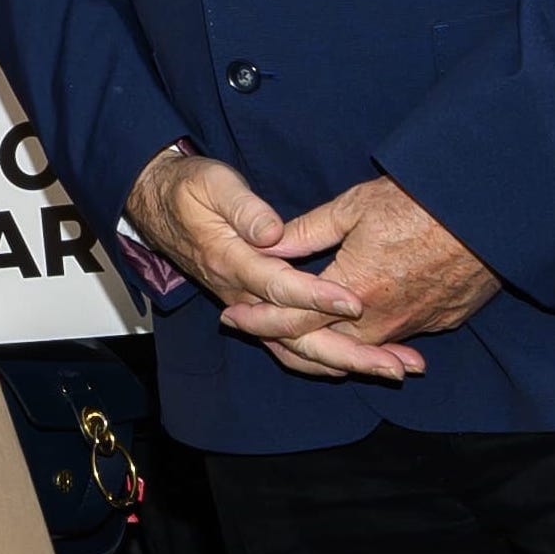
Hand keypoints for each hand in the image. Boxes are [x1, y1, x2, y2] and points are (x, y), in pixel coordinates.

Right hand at [122, 151, 406, 383]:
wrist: (158, 205)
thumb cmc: (190, 190)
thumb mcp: (212, 184)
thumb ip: (242, 207)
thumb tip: (271, 233)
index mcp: (232, 262)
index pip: (279, 286)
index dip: (318, 296)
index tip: (356, 302)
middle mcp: (241, 295)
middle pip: (297, 337)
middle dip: (350, 353)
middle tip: (396, 366)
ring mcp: (249, 308)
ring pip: (297, 350)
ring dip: (347, 363)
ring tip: (394, 369)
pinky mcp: (256, 312)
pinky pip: (291, 347)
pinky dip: (326, 361)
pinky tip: (359, 363)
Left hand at [246, 176, 499, 378]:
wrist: (488, 211)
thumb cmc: (418, 202)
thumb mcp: (352, 208)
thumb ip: (305, 233)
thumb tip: (265, 245)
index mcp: (355, 289)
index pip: (294, 321)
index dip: (260, 321)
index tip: (233, 319)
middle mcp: (384, 318)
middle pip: (325, 344)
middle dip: (289, 340)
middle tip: (257, 331)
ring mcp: (416, 323)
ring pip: (362, 347)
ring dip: (331, 346)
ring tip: (301, 338)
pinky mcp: (441, 321)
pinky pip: (397, 339)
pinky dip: (373, 340)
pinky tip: (358, 331)